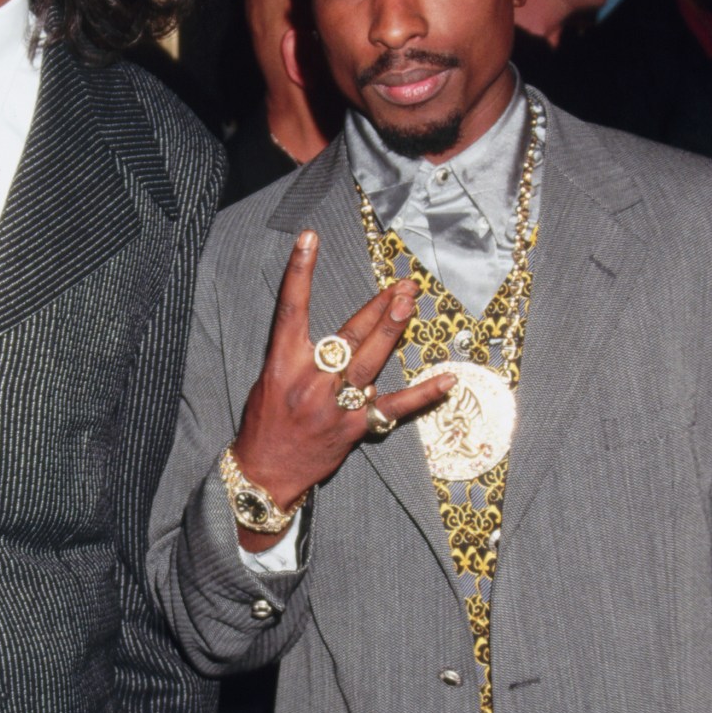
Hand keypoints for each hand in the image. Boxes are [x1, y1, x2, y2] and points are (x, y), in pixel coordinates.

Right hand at [231, 230, 453, 548]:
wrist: (263, 474)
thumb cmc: (265, 423)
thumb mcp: (269, 380)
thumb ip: (298, 355)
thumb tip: (339, 338)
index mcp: (282, 364)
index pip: (291, 309)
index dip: (300, 272)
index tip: (310, 239)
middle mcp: (309, 381)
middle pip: (348, 334)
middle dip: (376, 305)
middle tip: (400, 283)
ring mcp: (333, 405)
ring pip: (370, 361)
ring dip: (392, 329)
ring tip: (409, 301)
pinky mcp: (353, 428)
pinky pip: (394, 407)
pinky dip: (424, 394)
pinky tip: (448, 379)